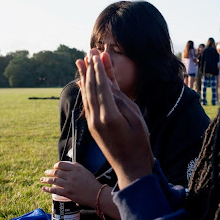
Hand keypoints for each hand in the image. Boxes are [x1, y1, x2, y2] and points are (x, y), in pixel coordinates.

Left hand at [40, 161, 100, 207]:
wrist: (96, 194)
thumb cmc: (91, 182)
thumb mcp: (85, 171)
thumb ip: (76, 167)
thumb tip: (66, 165)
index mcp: (76, 169)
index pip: (62, 164)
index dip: (56, 165)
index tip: (54, 167)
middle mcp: (71, 176)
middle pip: (56, 172)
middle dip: (49, 172)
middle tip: (45, 172)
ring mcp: (69, 185)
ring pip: (54, 181)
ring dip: (46, 180)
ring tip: (42, 179)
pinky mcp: (67, 193)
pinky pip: (55, 190)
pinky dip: (48, 189)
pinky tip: (44, 188)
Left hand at [76, 50, 153, 188]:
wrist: (130, 167)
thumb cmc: (139, 142)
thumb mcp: (136, 118)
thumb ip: (121, 100)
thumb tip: (109, 85)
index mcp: (109, 115)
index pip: (102, 86)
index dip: (99, 69)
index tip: (97, 54)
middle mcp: (97, 118)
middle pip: (91, 88)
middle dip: (90, 69)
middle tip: (89, 52)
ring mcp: (93, 123)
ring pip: (86, 94)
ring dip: (84, 77)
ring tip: (80, 62)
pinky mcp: (92, 126)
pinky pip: (86, 104)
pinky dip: (84, 90)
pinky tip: (82, 82)